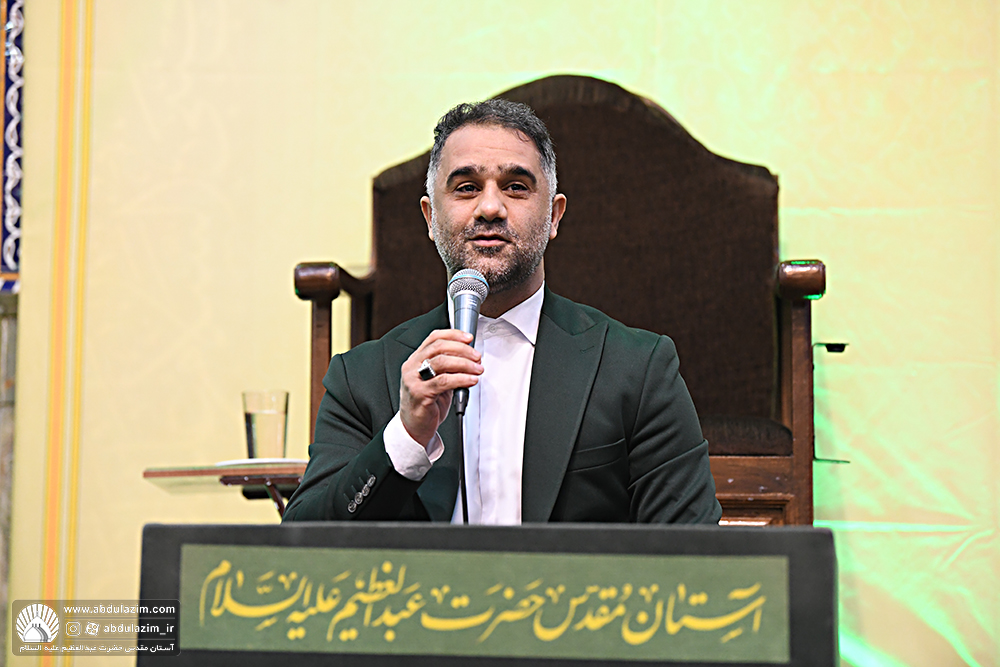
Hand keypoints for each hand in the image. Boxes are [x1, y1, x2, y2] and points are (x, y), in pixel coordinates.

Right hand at [399, 329, 482, 447]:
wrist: (414, 427)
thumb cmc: (427, 403)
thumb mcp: (437, 380)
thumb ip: (448, 367)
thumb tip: (470, 356)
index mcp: (415, 360)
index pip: (434, 338)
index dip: (453, 334)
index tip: (469, 338)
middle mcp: (412, 367)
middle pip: (438, 347)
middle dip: (462, 349)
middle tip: (476, 356)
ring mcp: (413, 380)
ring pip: (441, 362)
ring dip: (464, 363)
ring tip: (477, 369)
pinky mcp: (419, 394)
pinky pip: (443, 381)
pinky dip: (461, 379)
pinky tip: (471, 380)